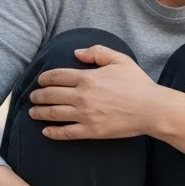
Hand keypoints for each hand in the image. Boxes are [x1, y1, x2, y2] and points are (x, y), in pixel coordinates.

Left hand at [29, 46, 162, 139]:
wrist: (151, 109)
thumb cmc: (137, 84)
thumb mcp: (120, 59)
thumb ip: (97, 52)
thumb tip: (76, 53)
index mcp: (87, 78)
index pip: (57, 76)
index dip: (44, 78)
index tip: (40, 81)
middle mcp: (82, 96)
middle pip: (51, 95)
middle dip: (38, 95)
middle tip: (33, 97)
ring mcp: (85, 115)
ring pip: (54, 114)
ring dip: (39, 113)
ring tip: (33, 112)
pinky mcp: (91, 131)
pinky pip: (66, 133)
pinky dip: (53, 133)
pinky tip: (46, 132)